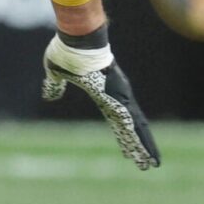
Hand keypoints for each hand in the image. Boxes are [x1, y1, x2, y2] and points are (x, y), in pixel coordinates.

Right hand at [40, 26, 160, 169]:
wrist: (78, 39)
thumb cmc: (68, 51)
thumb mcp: (57, 73)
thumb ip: (54, 86)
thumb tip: (49, 96)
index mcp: (104, 93)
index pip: (117, 121)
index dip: (124, 137)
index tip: (128, 150)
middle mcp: (117, 96)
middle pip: (131, 127)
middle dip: (139, 146)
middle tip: (149, 165)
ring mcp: (120, 96)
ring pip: (135, 127)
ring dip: (144, 147)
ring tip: (153, 164)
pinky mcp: (118, 97)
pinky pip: (130, 121)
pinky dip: (137, 137)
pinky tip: (143, 150)